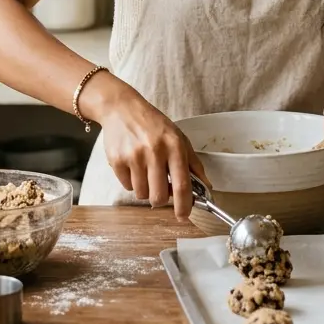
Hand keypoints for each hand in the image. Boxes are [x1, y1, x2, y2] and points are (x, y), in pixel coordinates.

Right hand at [96, 93, 209, 221]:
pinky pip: (127, 186)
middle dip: (161, 199)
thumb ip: (193, 163)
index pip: (182, 185)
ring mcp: (134, 157)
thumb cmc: (154, 124)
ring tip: (145, 170)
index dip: (184, 205)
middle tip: (160, 188)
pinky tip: (133, 164)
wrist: (122, 108)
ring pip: (142, 194)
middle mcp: (155, 151)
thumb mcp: (178, 137)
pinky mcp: (117, 160)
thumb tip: (206, 188)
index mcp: (174, 146)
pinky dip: (131, 181)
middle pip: (159, 196)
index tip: (183, 216)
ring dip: (145, 188)